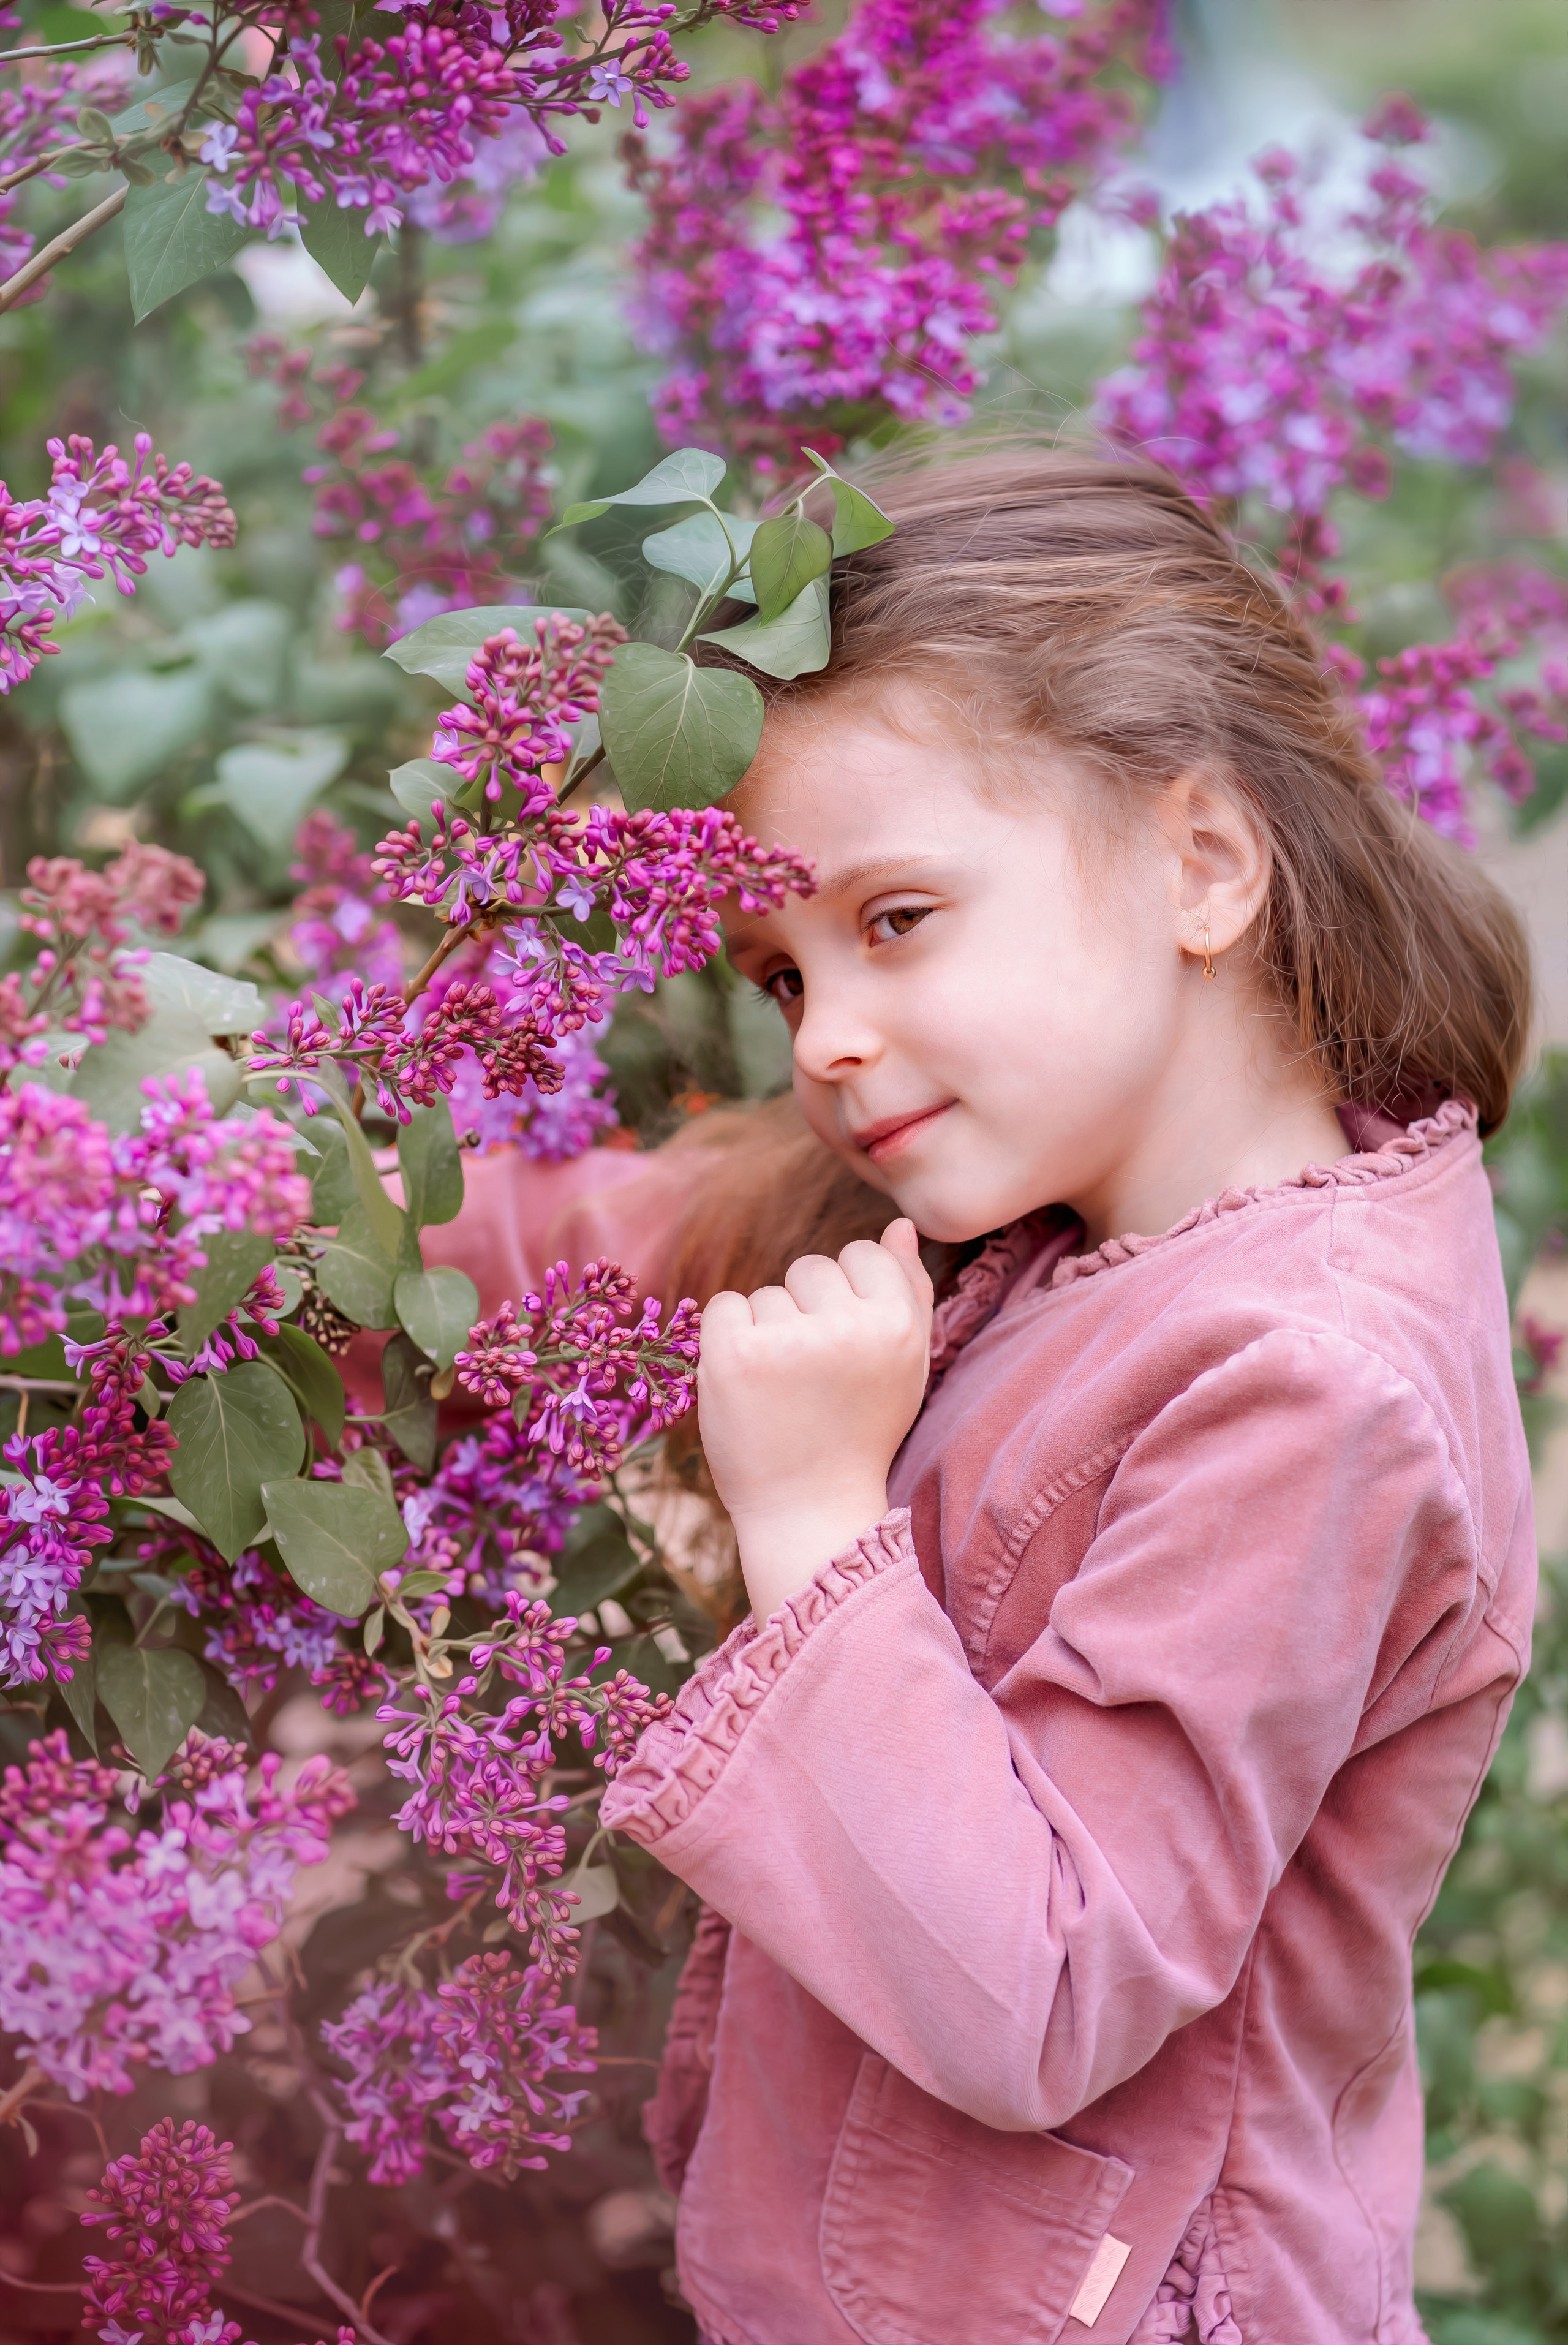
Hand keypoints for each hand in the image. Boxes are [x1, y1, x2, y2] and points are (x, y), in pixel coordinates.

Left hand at [697, 1220, 933, 1620]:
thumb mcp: (906, 1363)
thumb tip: (900, 1224)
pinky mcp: (734, 1356)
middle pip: (811, 1268)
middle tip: (814, 1376)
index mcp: (898, 1325)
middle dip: (806, 1311)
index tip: (845, 1349)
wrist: (809, 1509)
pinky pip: (724, 1305)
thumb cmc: (860, 1430)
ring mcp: (789, 1341)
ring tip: (785, 1390)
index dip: (847, 1299)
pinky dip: (728, 1339)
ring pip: (767, 1293)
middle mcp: (849, 1327)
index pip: (863, 1253)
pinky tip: (750, 1384)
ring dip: (768, 1332)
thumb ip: (909, 1290)